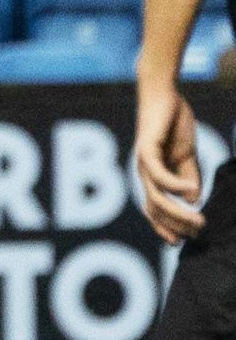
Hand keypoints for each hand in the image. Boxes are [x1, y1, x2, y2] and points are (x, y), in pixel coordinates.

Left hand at [136, 81, 205, 243]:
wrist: (165, 96)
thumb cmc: (174, 125)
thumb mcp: (186, 157)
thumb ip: (189, 178)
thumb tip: (193, 200)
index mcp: (152, 177)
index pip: (154, 209)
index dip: (165, 227)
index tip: (181, 242)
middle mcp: (143, 173)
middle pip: (154, 208)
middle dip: (174, 224)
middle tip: (197, 233)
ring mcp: (142, 162)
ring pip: (154, 195)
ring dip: (175, 211)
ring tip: (198, 219)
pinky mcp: (146, 148)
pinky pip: (157, 172)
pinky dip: (173, 184)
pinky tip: (190, 192)